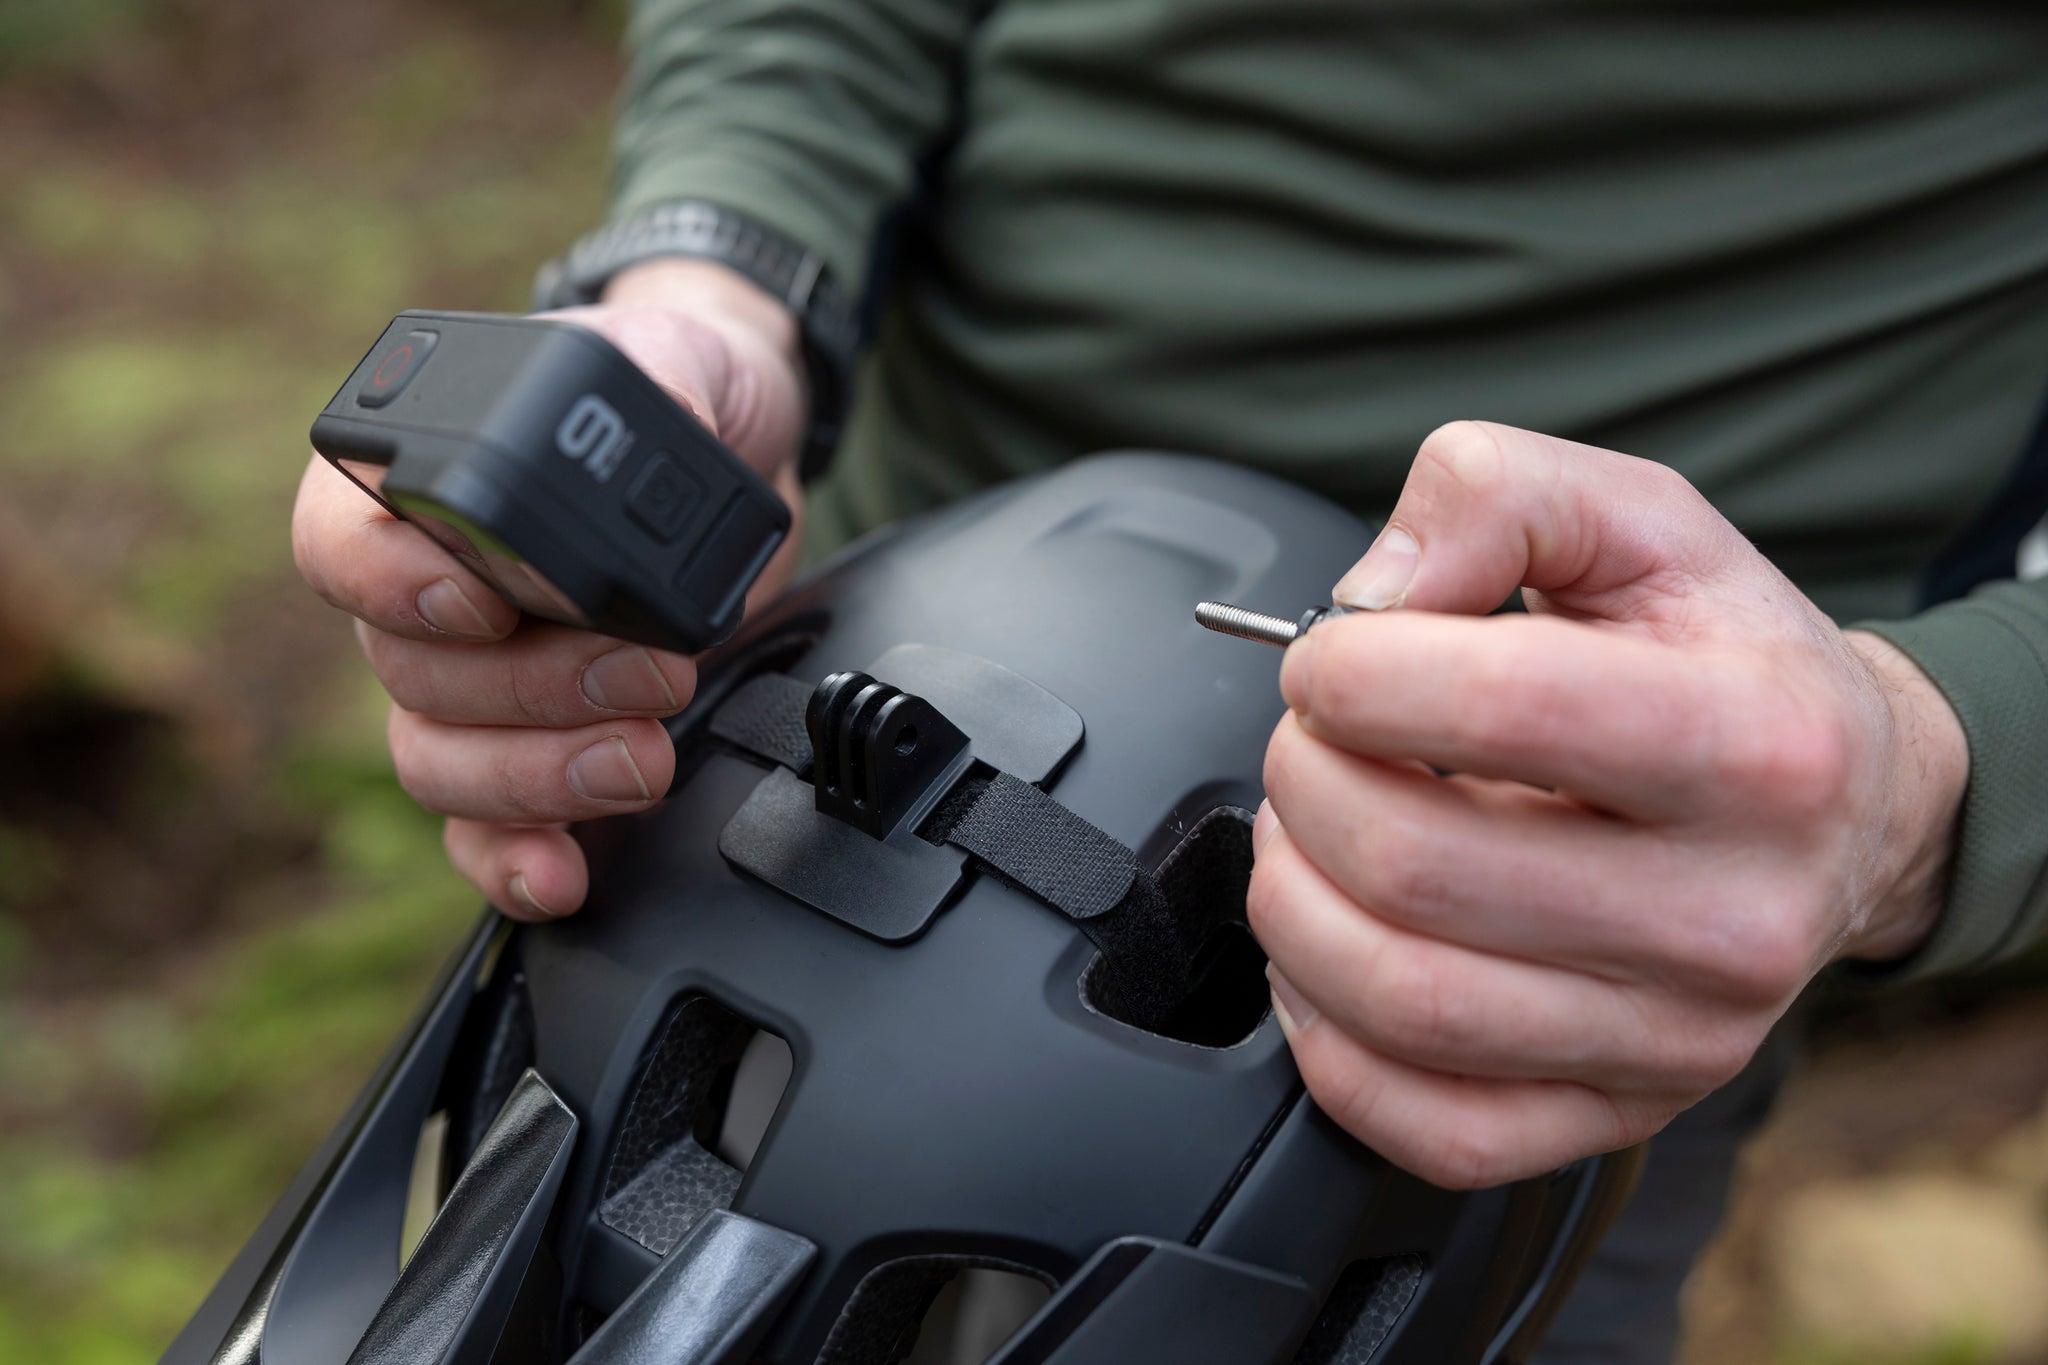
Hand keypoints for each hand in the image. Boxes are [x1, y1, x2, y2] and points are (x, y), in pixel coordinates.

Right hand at [292, 259, 806, 918]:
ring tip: (646, 757)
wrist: (740, 453)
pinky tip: (563, 877)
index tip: (483, 602)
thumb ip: (653, 389)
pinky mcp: (538, 743)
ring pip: (441, 761)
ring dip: (541, 777)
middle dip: (535, 688)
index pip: (339, 544)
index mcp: (415, 478)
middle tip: (649, 669)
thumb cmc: (679, 386)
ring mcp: (473, 679)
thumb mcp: (678, 357)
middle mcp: (420, 589)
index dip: (394, 587)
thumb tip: (656, 445)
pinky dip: (514, 862)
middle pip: (410, 674)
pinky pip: (481, 830)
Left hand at [1249, 421, 1967, 1188]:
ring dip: (1293, 900)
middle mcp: (1731, 912)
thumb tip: (1371, 597)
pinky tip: (1333, 952)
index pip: (1500, 708)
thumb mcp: (1637, 520)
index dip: (1352, 669)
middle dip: (1305, 780)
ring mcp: (1678, 1037)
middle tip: (1312, 740)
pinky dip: (1326, 1038)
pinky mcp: (1619, 1111)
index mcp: (1753, 742)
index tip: (1328, 657)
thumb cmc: (1722, 660)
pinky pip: (1424, 1124)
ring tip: (1312, 832)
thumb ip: (1495, 495)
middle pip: (1414, 866)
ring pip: (1399, 1001)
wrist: (1843, 807)